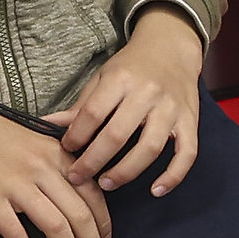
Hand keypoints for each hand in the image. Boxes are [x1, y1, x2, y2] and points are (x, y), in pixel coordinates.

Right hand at [0, 70, 113, 237]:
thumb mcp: (34, 139)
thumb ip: (55, 163)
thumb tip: (72, 193)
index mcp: (57, 154)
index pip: (92, 193)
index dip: (103, 222)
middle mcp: (42, 170)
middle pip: (80, 215)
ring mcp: (17, 185)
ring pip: (56, 227)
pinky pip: (16, 234)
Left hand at [57, 4, 206, 195]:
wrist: (171, 46)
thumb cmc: (132, 66)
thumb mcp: (102, 77)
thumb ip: (80, 106)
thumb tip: (47, 124)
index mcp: (121, 79)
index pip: (93, 114)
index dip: (76, 136)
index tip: (66, 150)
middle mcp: (148, 93)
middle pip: (117, 135)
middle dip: (93, 162)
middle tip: (77, 177)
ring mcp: (171, 108)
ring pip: (150, 148)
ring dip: (126, 172)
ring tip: (106, 183)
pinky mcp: (191, 121)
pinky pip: (187, 153)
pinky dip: (173, 176)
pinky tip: (156, 191)